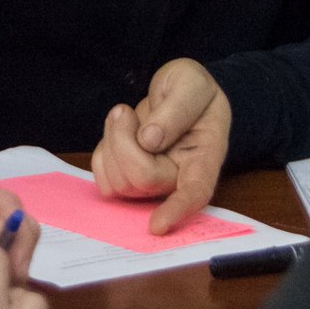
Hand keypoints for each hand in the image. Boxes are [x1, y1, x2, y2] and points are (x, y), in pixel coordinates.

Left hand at [90, 58, 230, 235]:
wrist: (178, 89)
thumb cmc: (192, 87)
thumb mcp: (192, 82)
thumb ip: (177, 108)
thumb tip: (150, 140)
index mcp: (206, 155)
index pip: (196, 192)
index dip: (176, 210)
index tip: (157, 225)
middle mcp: (181, 175)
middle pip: (142, 179)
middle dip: (122, 140)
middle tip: (124, 111)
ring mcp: (155, 181)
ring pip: (120, 182)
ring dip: (112, 141)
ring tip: (125, 117)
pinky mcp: (130, 179)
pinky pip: (104, 179)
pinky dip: (103, 152)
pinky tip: (118, 133)